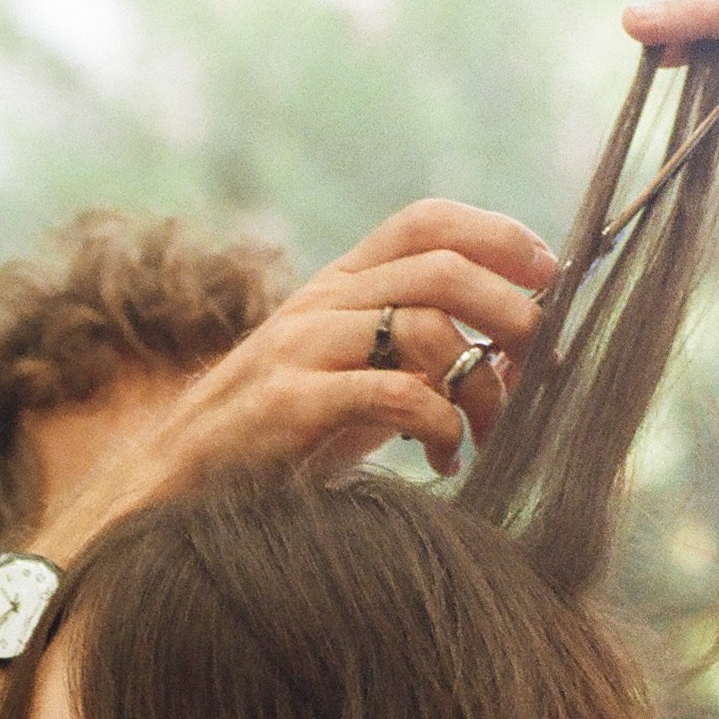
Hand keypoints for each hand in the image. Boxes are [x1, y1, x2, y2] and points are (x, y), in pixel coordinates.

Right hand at [40, 199, 556, 558]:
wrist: (168, 496)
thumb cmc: (272, 449)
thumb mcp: (348, 387)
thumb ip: (414, 361)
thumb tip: (512, 359)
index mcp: (335, 289)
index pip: (423, 222)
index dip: (498, 234)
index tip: (550, 276)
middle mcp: (319, 304)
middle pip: (441, 267)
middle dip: (511, 310)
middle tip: (540, 364)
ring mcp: (299, 350)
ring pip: (425, 325)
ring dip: (481, 381)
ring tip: (487, 432)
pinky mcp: (287, 405)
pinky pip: (392, 393)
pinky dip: (439, 424)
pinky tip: (444, 460)